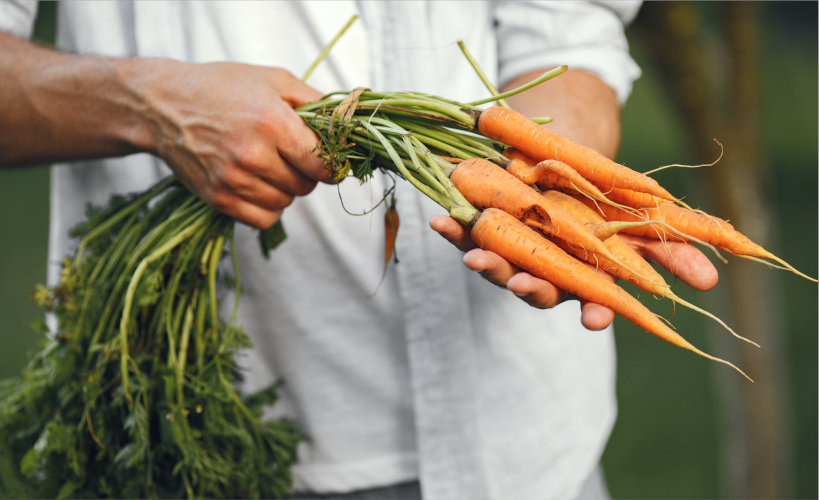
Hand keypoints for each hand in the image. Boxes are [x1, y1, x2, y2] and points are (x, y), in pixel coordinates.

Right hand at [130, 59, 328, 228]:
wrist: (163, 106)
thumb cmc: (223, 88)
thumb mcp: (275, 81)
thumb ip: (318, 104)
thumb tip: (352, 127)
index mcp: (271, 122)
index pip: (323, 163)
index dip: (334, 165)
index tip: (332, 161)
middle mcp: (251, 154)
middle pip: (306, 185)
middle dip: (306, 172)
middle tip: (290, 154)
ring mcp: (232, 180)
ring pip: (287, 202)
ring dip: (286, 188)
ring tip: (268, 163)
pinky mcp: (218, 199)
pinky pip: (265, 219)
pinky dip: (269, 206)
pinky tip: (258, 184)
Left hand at [430, 215, 717, 330]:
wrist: (566, 157)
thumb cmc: (608, 198)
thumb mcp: (643, 222)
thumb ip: (672, 252)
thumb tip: (711, 282)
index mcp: (585, 274)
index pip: (591, 300)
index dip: (593, 311)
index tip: (594, 318)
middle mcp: (546, 268)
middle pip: (536, 287)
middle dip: (528, 288)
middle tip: (520, 285)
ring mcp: (513, 248)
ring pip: (499, 264)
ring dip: (486, 262)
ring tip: (477, 256)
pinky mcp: (484, 227)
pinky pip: (467, 232)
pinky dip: (453, 227)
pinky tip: (441, 219)